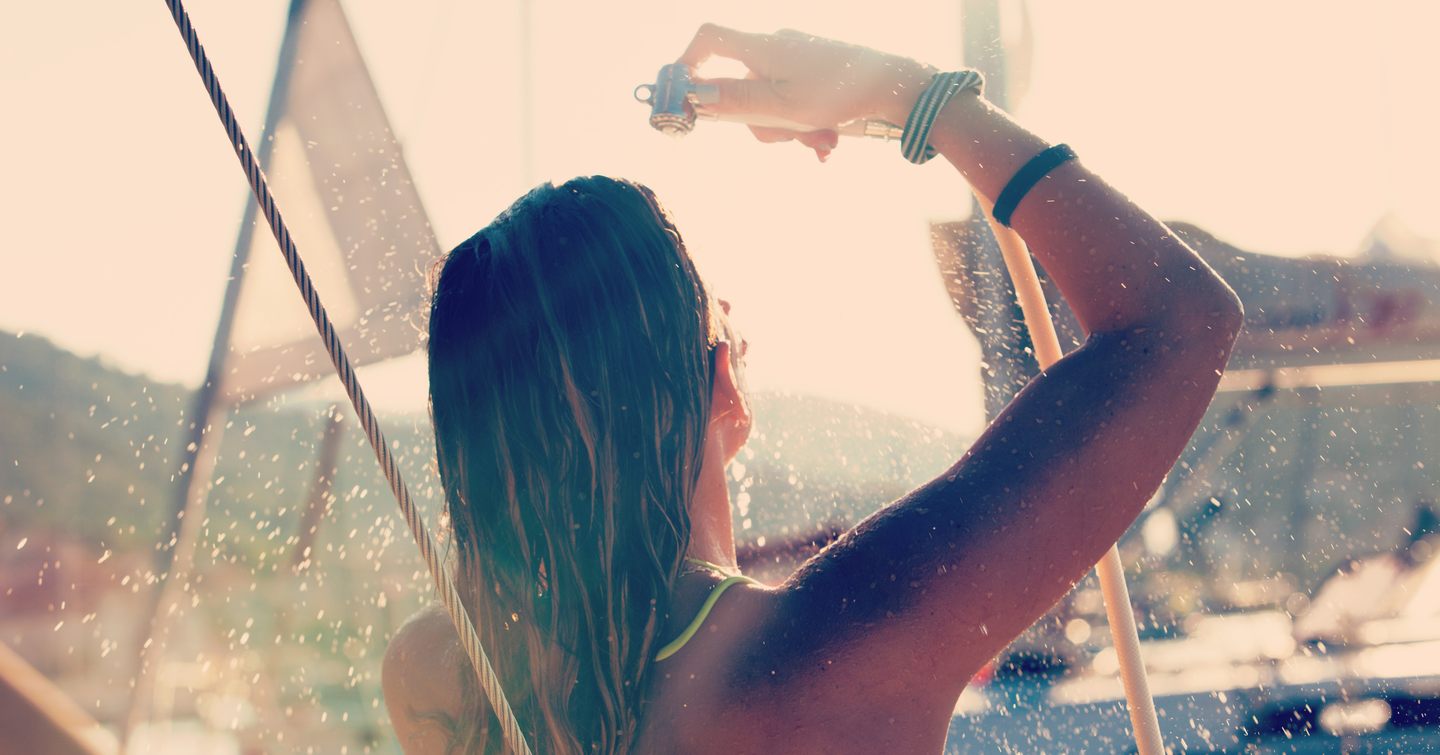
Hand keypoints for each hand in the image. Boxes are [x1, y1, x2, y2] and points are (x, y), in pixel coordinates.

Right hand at [678, 24, 930, 160]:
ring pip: (771, 101)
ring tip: (821, 141)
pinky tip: (829, 141)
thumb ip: (734, 103)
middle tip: (785, 138)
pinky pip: (795, 101)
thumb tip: (694, 97)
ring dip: (789, 128)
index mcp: (761, 49)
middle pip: (741, 85)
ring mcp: (798, 58)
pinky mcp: (816, 72)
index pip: (709, 39)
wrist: (896, 86)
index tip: (685, 94)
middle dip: (758, 120)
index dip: (689, 62)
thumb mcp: (780, 107)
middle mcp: (776, 47)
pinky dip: (806, 123)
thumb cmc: (839, 93)